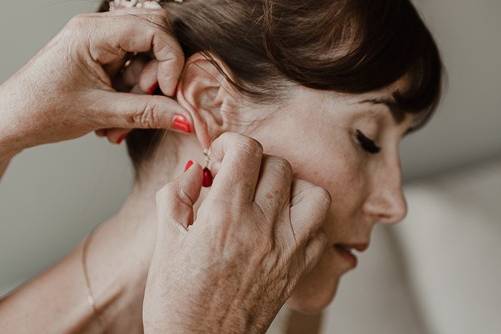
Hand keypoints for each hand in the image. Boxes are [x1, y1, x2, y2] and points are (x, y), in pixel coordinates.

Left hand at [0, 8, 189, 152]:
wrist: (12, 121)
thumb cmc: (42, 110)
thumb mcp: (102, 113)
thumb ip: (149, 113)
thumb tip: (187, 118)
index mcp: (92, 32)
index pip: (153, 30)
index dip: (170, 60)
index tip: (169, 91)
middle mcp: (97, 30)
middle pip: (154, 34)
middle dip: (160, 72)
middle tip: (150, 98)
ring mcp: (100, 43)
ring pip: (147, 55)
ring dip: (145, 89)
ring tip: (124, 116)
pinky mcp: (102, 58)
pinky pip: (134, 68)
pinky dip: (135, 93)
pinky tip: (119, 113)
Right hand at [143, 132, 329, 332]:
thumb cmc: (176, 301)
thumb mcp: (165, 242)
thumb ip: (176, 196)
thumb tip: (193, 169)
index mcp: (225, 217)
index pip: (246, 150)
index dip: (231, 143)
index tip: (220, 157)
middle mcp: (262, 228)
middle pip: (278, 165)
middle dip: (254, 163)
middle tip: (237, 178)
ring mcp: (287, 249)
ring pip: (311, 191)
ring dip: (289, 185)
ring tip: (267, 196)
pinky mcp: (299, 269)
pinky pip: (321, 227)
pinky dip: (307, 216)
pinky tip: (283, 222)